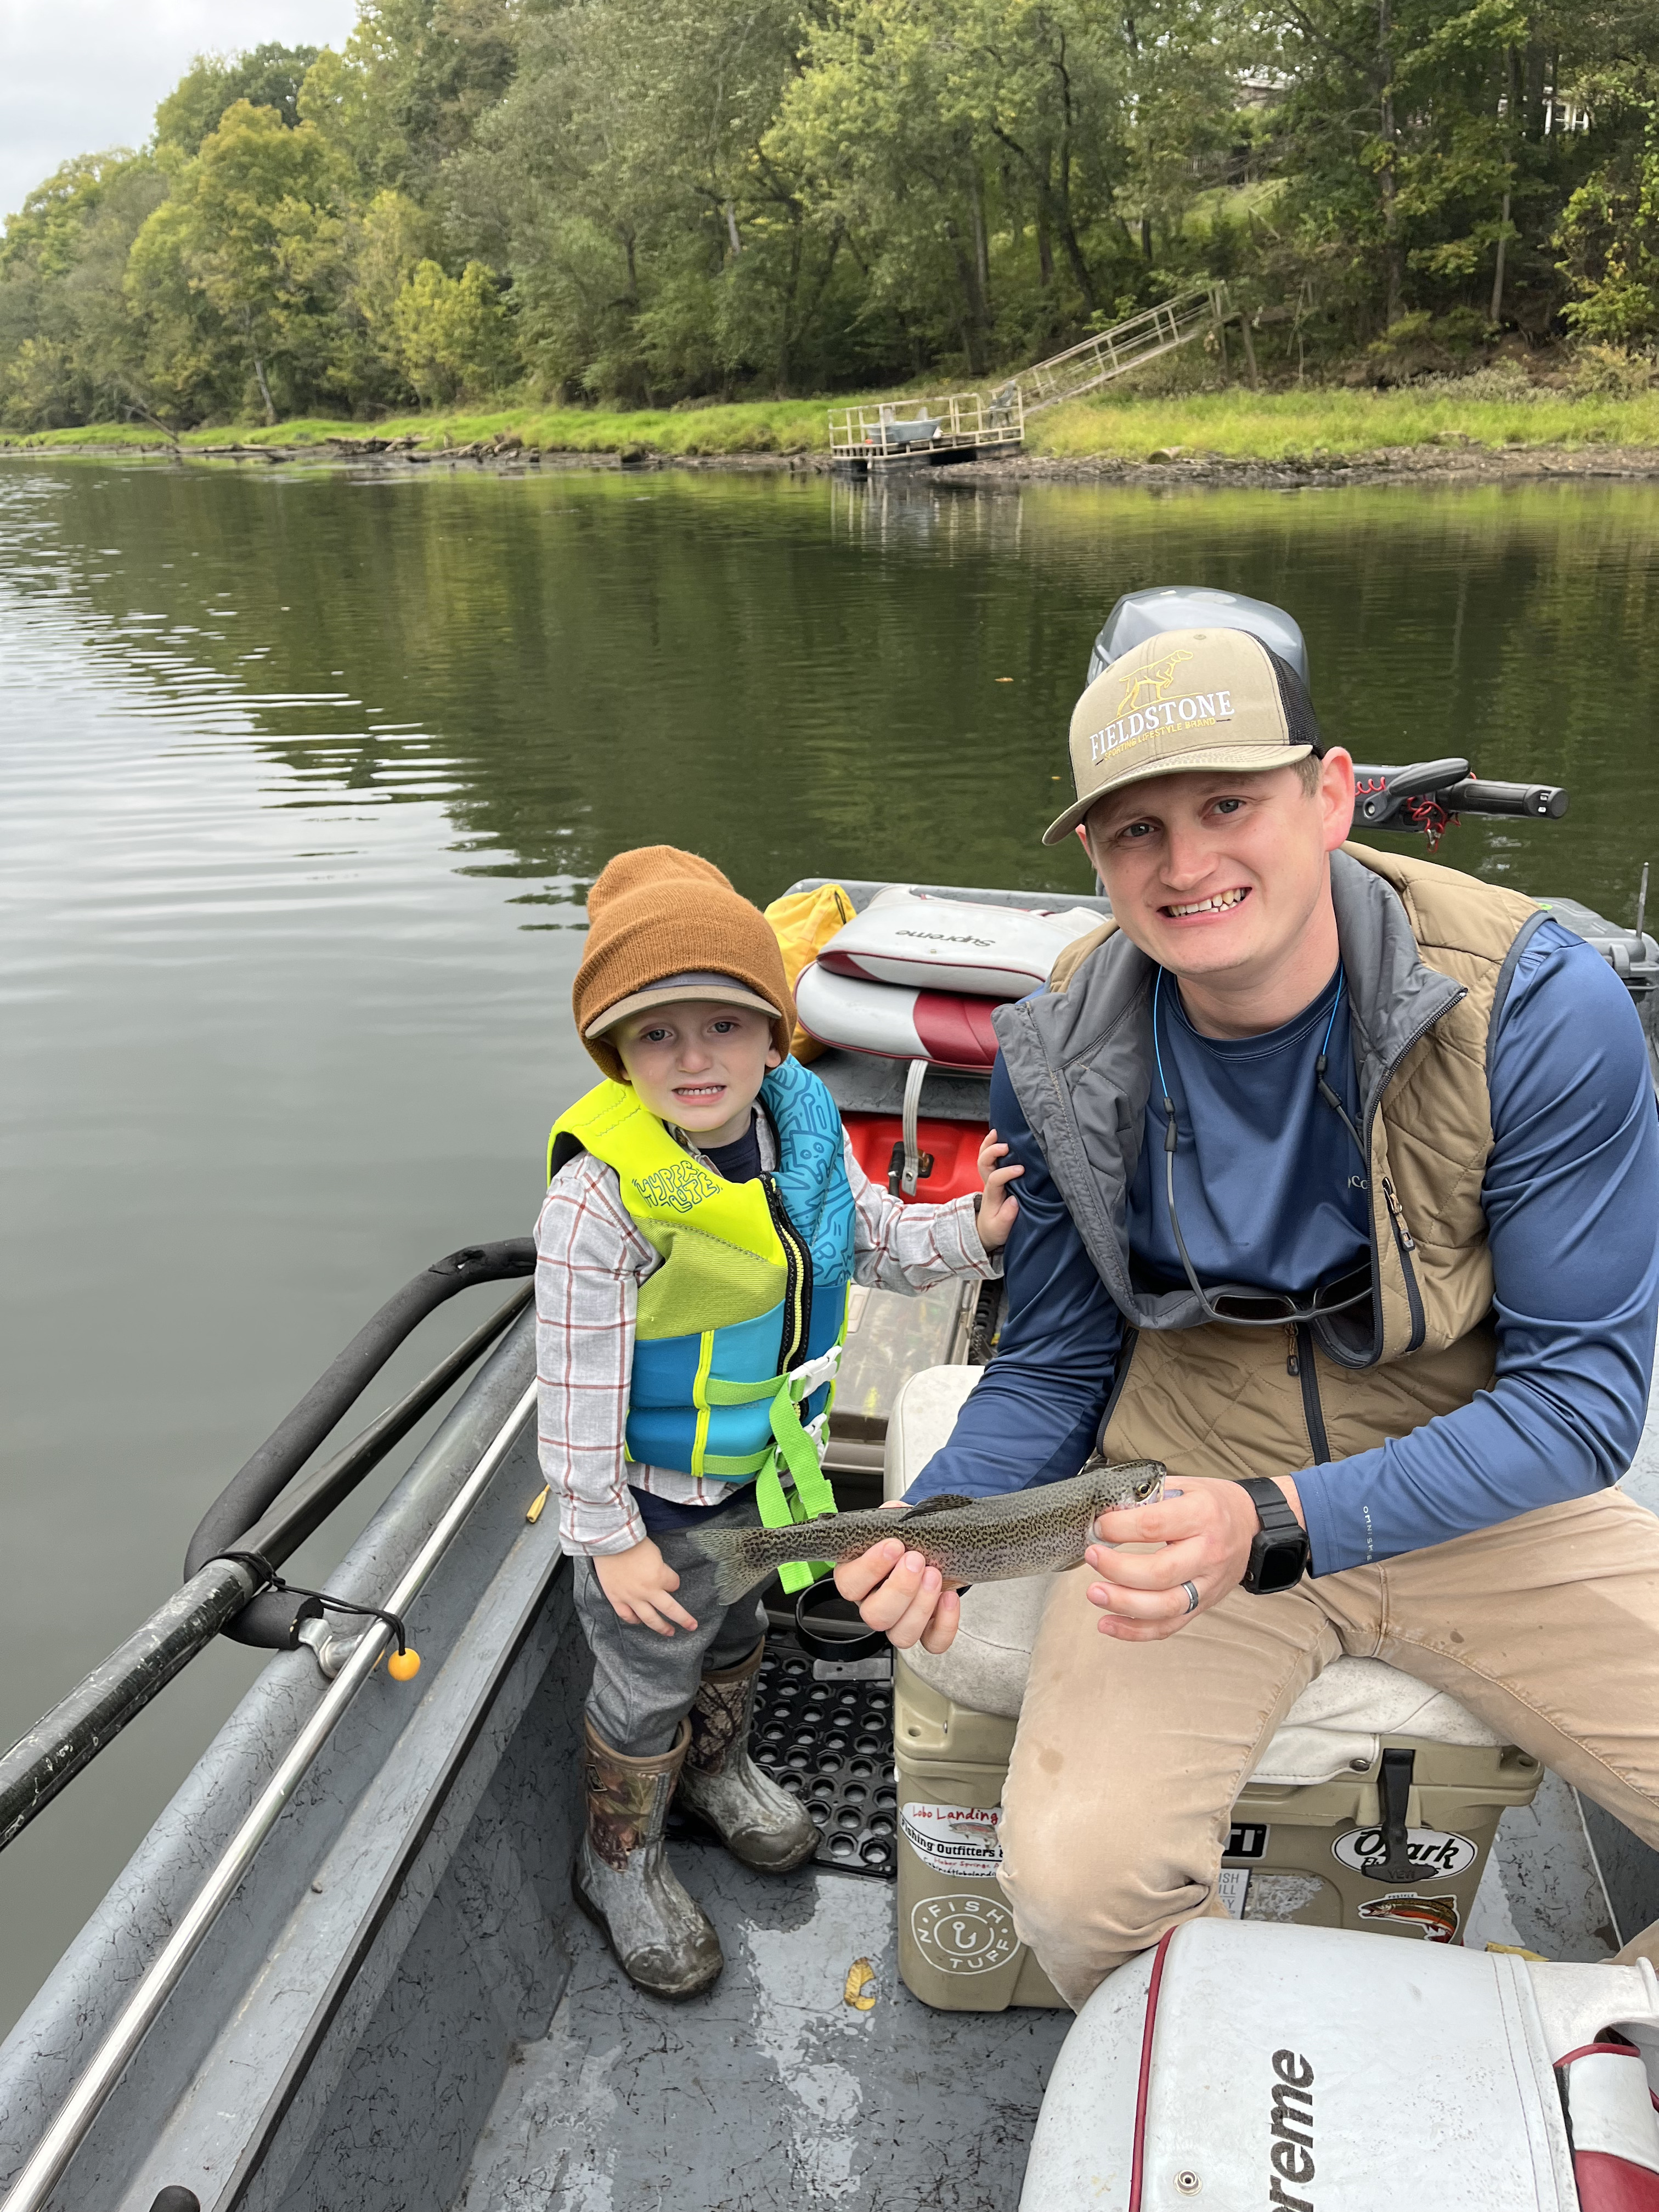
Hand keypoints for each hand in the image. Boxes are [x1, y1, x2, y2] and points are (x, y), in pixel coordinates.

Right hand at [593, 1536, 698, 1636]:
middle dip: (683, 1619)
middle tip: (691, 1626)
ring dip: (661, 1627)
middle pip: (670, 1610)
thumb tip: (660, 1579)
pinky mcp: (616, 1598)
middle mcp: (647, 1591)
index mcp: (659, 1576)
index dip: (674, 1582)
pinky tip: (639, 1622)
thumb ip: (660, 1569)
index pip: (674, 1584)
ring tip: (669, 1632)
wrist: (610, 1541)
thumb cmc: (634, 1542)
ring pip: (649, 1619)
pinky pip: (627, 1616)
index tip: (671, 1581)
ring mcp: (631, 1597)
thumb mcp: (656, 1553)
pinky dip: (634, 1621)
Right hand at [833, 1502, 961, 1653]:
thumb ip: (893, 1517)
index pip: (849, 1584)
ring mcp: (898, 1622)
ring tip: (935, 1575)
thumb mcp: (897, 1524)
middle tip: (917, 1560)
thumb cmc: (907, 1541)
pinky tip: (950, 1598)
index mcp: (857, 1578)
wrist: (931, 1551)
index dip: (870, 1568)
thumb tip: (895, 1512)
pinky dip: (945, 1623)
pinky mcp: (925, 1632)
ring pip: (900, 1634)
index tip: (893, 1545)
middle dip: (899, 1588)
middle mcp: (873, 1604)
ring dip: (921, 1606)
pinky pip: (933, 1642)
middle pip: (874, 1615)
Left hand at [975, 1129, 1022, 1251]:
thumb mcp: (1001, 1229)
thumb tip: (1013, 1201)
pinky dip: (991, 1146)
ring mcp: (990, 1179)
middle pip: (983, 1164)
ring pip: (984, 1158)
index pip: (995, 1179)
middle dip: (992, 1153)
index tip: (1021, 1170)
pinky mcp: (995, 1177)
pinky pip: (989, 1159)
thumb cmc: (995, 1228)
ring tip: (997, 1132)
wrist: (986, 1230)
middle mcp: (989, 1184)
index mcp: (993, 1195)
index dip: (1006, 1173)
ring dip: (988, 1144)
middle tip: (1005, 1146)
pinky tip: (998, 1136)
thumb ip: (1007, 1216)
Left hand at [1082, 1476, 1304, 1641]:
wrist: (1249, 1524)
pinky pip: (1169, 1626)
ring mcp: (1207, 1584)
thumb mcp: (1183, 1486)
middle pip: (1159, 1573)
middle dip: (1118, 1569)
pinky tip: (1108, 1624)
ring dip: (1124, 1604)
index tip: (1098, 1527)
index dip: (1119, 1528)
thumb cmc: (1210, 1503)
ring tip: (1094, 1593)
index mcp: (1201, 1515)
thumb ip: (1148, 1497)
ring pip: (1165, 1606)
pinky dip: (1135, 1631)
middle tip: (1092, 1557)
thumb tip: (1105, 1511)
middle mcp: (1207, 1553)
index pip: (1154, 1526)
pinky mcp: (1203, 1605)